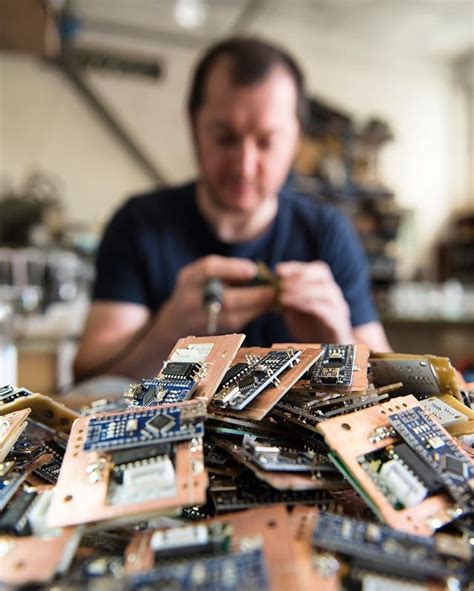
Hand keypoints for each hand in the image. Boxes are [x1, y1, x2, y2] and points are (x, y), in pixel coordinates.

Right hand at [158, 255, 275, 336]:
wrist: (175, 324)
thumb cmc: (195, 291)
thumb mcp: (201, 274)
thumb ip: (226, 270)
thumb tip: (259, 273)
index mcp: (189, 279)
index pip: (208, 269)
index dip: (232, 268)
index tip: (253, 270)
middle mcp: (192, 301)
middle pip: (227, 300)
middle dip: (256, 295)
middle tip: (277, 289)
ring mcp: (202, 320)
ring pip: (237, 316)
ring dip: (261, 307)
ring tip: (277, 297)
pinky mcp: (214, 334)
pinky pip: (240, 323)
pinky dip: (256, 314)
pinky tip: (269, 306)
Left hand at [276, 260, 353, 343]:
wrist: (331, 353)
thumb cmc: (311, 331)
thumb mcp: (295, 313)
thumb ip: (287, 301)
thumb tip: (271, 289)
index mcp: (325, 288)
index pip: (314, 269)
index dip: (296, 267)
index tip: (277, 270)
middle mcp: (334, 294)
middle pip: (321, 273)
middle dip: (299, 275)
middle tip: (280, 284)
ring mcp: (338, 308)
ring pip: (323, 291)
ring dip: (300, 291)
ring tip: (282, 297)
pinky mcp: (338, 324)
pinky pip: (324, 309)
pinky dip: (306, 305)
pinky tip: (291, 308)